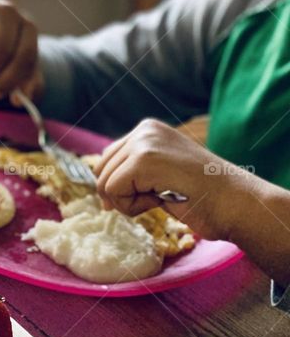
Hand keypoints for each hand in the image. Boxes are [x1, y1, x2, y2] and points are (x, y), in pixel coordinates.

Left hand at [94, 119, 258, 240]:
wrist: (237, 203)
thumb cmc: (202, 196)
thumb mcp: (161, 175)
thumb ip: (133, 173)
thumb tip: (100, 193)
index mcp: (148, 130)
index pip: (107, 160)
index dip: (120, 186)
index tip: (154, 191)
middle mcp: (144, 130)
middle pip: (101, 171)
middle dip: (123, 194)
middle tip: (161, 194)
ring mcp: (144, 142)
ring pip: (105, 183)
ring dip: (130, 202)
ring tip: (165, 195)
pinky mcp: (144, 159)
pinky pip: (113, 192)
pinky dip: (134, 206)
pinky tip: (162, 199)